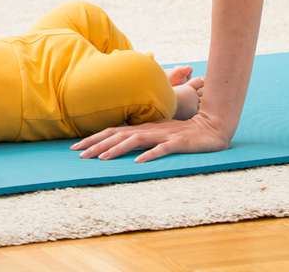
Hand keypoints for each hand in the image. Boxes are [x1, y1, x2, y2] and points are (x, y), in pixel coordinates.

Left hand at [70, 111, 230, 163]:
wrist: (212, 126)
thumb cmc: (184, 133)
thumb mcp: (159, 134)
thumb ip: (142, 137)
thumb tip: (120, 142)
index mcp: (143, 128)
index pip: (114, 131)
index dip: (95, 139)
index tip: (76, 148)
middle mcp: (149, 130)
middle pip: (119, 135)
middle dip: (97, 144)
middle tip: (78, 154)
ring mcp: (163, 135)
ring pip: (136, 141)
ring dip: (117, 149)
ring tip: (102, 158)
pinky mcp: (178, 142)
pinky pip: (162, 149)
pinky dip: (150, 154)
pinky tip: (139, 162)